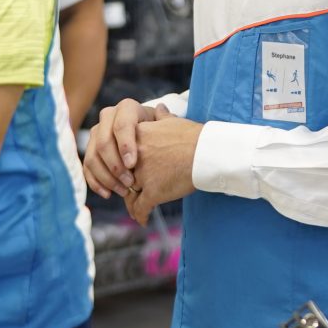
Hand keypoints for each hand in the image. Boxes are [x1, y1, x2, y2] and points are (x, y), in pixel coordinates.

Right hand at [83, 96, 157, 199]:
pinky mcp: (91, 150)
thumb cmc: (160, 133)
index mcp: (126, 108)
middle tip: (130, 182)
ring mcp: (96, 133)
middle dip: (115, 165)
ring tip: (124, 191)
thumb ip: (166, 120)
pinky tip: (109, 194)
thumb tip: (161, 109)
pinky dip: (96, 183)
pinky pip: (87, 168)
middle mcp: (108, 117)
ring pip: (93, 156)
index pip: (121, 124)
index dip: (125, 145)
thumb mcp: (165, 125)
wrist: (151, 138)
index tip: (133, 165)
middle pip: (104, 142)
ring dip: (107, 177)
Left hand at [126, 109, 199, 224]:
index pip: (120, 154)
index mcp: (137, 137)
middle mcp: (135, 156)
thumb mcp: (174, 122)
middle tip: (127, 193)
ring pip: (129, 194)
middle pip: (122, 175)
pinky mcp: (153, 191)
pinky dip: (140, 215)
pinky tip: (142, 220)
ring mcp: (142, 175)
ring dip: (131, 203)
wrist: (206, 152)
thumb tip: (161, 108)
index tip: (128, 171)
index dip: (123, 166)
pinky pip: (140, 207)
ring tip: (134, 209)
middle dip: (124, 186)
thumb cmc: (194, 137)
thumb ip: (162, 117)